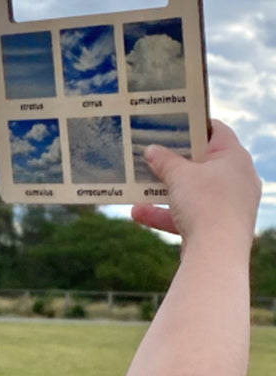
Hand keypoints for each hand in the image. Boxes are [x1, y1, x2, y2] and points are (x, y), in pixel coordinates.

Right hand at [131, 120, 260, 244]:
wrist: (217, 253)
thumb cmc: (204, 204)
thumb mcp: (178, 175)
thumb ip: (163, 159)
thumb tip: (151, 150)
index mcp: (234, 158)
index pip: (216, 130)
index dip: (192, 123)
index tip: (169, 122)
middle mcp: (237, 178)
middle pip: (201, 161)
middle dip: (173, 159)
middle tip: (151, 150)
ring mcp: (228, 203)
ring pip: (192, 189)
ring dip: (164, 187)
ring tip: (138, 183)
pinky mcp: (217, 225)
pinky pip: (189, 214)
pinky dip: (165, 213)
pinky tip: (137, 213)